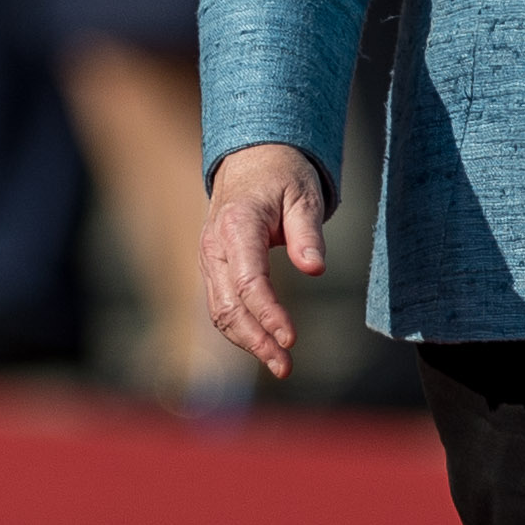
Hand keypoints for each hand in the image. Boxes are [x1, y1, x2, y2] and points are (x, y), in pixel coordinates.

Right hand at [200, 139, 331, 379]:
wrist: (251, 158)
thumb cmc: (282, 176)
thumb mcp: (304, 196)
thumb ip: (308, 234)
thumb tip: (315, 269)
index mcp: (237, 225)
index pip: (248, 280)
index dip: (268, 313)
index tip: (291, 338)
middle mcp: (215, 245)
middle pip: (228, 305)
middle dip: (256, 340)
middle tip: (285, 366)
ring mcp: (209, 258)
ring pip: (219, 311)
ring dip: (247, 342)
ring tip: (280, 364)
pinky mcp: (213, 268)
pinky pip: (221, 305)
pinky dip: (240, 329)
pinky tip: (264, 345)